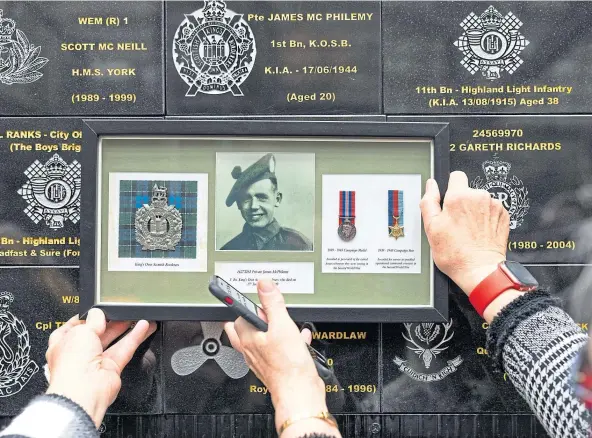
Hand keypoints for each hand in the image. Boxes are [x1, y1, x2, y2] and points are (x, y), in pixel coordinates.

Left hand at [45, 308, 156, 426]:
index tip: (100, 310)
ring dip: (126, 328)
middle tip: (123, 311)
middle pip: (98, 333)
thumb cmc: (71, 365)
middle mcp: (79, 354)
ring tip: (138, 316)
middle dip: (111, 322)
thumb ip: (93, 320)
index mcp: (63, 343)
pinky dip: (135, 337)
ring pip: (114, 340)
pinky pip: (125, 349)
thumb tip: (98, 313)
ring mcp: (96, 361)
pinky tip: (144, 327)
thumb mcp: (80, 331)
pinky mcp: (111, 368)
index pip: (76, 326)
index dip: (88, 318)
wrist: (82, 392)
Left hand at [224, 279, 335, 435]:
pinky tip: (299, 339)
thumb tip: (264, 284)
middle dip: (260, 316)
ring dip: (275, 328)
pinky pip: (277, 349)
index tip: (254, 296)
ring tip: (286, 323)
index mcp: (247, 337)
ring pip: (263, 338)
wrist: (300, 393)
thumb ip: (272, 303)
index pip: (238, 314)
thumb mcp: (282, 325)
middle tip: (270, 310)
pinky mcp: (274, 367)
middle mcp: (250, 349)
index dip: (249, 303)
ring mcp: (261, 359)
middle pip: (248, 326)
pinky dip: (287, 341)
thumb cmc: (288, 365)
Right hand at [420, 171, 509, 294]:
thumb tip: (431, 185)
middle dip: (461, 202)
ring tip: (468, 230)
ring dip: (474, 210)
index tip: (448, 200)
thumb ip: (429, 201)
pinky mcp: (504, 216)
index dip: (450, 187)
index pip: (456, 176)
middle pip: (468, 190)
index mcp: (459, 196)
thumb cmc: (455, 253)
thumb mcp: (431, 227)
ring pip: (480, 201)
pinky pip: (491, 210)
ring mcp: (494, 206)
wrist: (479, 270)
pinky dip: (485, 218)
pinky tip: (478, 232)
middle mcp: (479, 197)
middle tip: (455, 223)